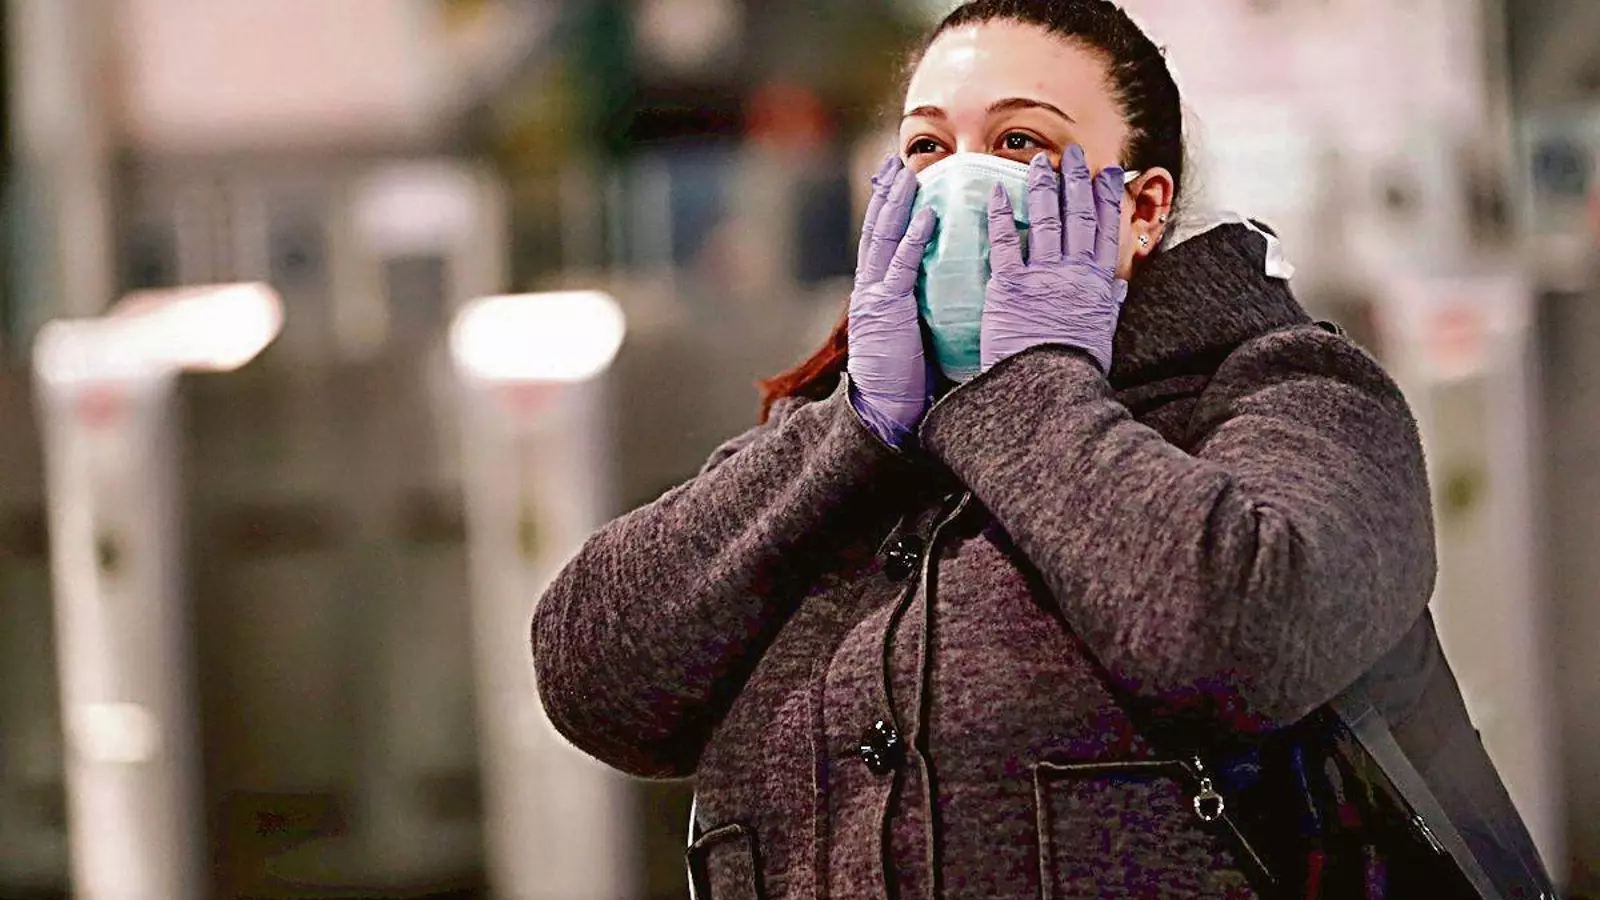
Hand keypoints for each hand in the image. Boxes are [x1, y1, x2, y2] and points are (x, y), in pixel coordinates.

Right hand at [848, 155, 937, 446]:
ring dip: (896, 203)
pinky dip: (912, 238)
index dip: (888, 209)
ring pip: (883, 238)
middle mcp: (870, 289)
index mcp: (877, 294)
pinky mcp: (887, 312)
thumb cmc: (907, 382)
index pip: (882, 241)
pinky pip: (900, 267)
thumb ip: (924, 308)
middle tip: (896, 161)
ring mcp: (875, 298)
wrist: (885, 414)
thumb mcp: (914, 335)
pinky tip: (926, 215)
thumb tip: (953, 289)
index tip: (898, 180)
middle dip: (886, 193)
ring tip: (907, 173)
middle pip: (877, 229)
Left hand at [981, 146, 1127, 373]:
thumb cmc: (1072, 368)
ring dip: (1044, 188)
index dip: (1108, 197)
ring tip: (1039, 162)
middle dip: (1077, 180)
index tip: (1110, 173)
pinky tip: (1000, 193)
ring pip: (1047, 221)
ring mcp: (1042, 277)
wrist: (1044, 388)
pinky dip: (1003, 216)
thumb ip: (1108, 305)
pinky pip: (1005, 244)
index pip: (1106, 230)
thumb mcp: (1101, 334)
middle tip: (1073, 155)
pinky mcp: (1009, 287)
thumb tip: (1119, 285)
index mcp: (1098, 284)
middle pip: (1078, 216)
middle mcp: (1073, 273)